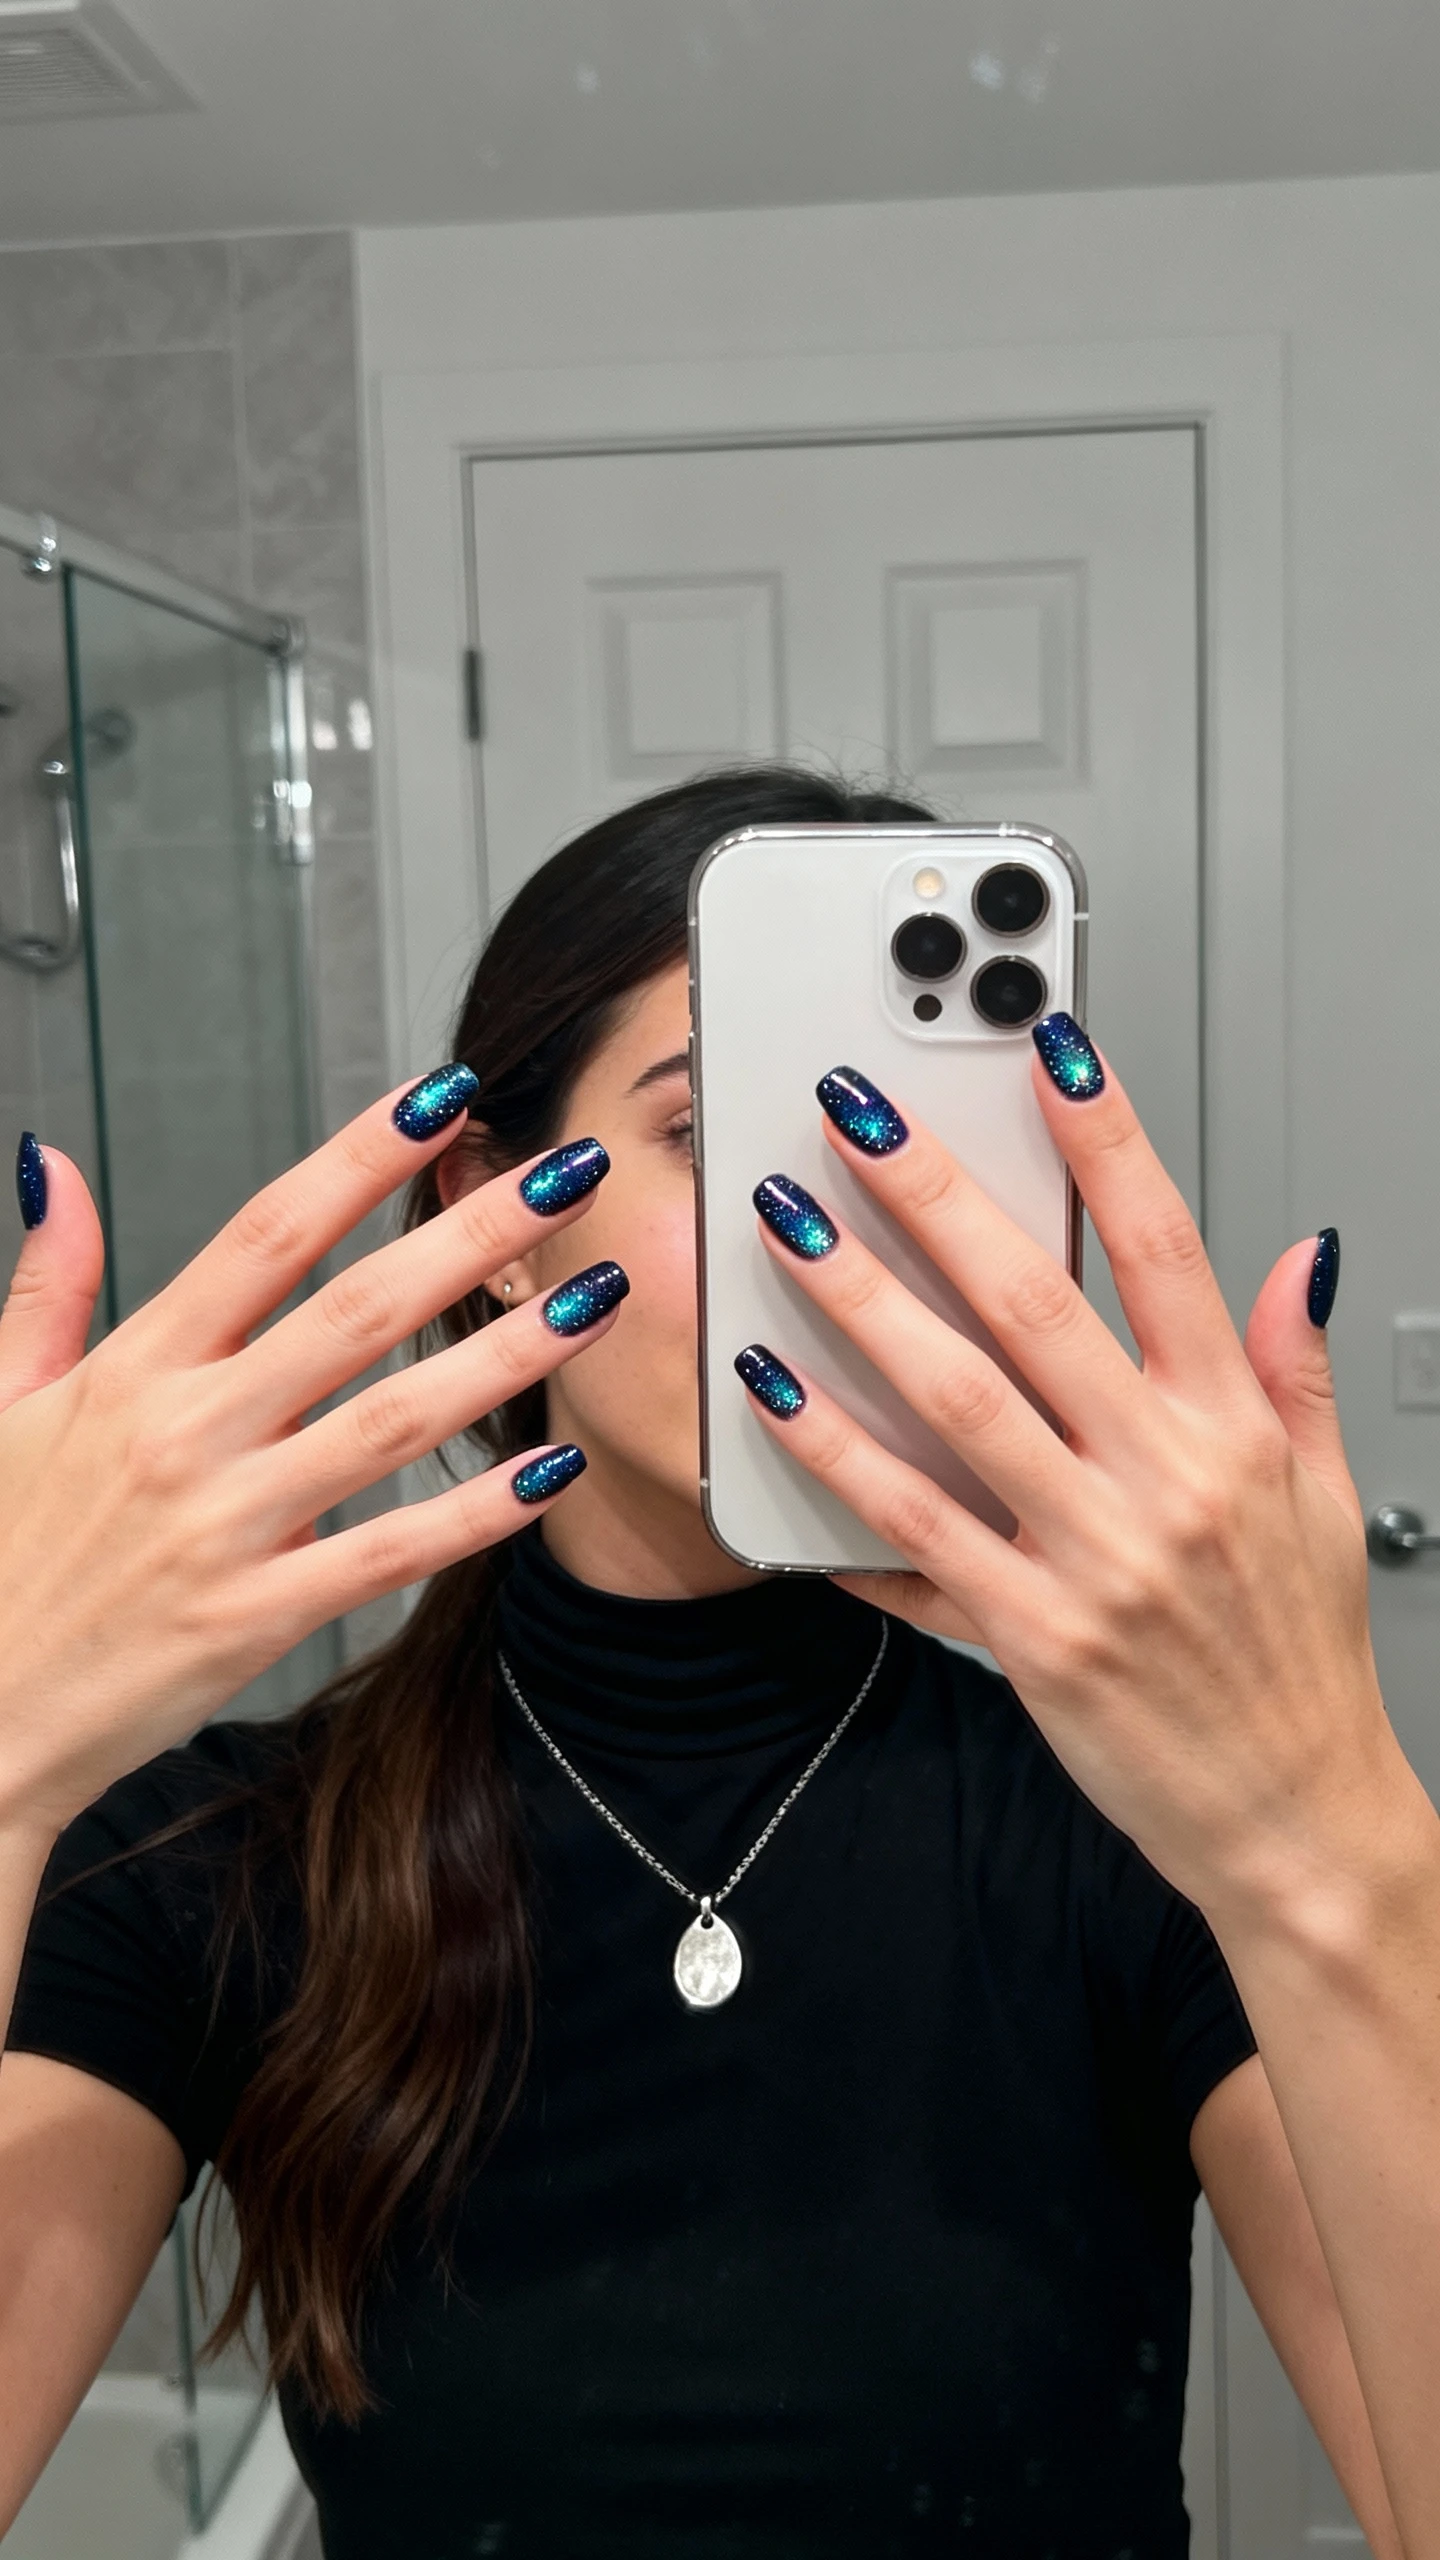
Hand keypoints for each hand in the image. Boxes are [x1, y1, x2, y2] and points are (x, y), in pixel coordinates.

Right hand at [0, 1083, 621, 1841]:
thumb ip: (45, 1282)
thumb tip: (54, 1165)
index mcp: (132, 1370)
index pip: (267, 1234)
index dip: (362, 1158)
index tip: (442, 1098)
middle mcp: (188, 1434)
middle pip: (356, 1310)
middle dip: (472, 1233)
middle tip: (568, 1172)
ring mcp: (228, 1527)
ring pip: (393, 1422)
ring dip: (503, 1354)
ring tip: (593, 1298)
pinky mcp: (255, 1618)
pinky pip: (387, 1555)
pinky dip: (474, 1514)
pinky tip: (550, 1469)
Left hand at [739, 1036, 1403, 1929]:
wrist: (1292, 1817)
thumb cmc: (1298, 1658)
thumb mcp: (1325, 1497)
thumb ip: (1293, 1367)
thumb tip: (1297, 1256)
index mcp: (1230, 1426)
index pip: (1163, 1247)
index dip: (1105, 1138)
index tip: (1047, 1048)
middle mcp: (1159, 1476)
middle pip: (1032, 1302)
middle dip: (934, 1194)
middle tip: (853, 1116)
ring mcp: (1090, 1555)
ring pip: (954, 1401)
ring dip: (859, 1304)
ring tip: (784, 1228)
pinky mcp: (1028, 1634)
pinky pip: (913, 1532)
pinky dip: (840, 1464)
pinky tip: (774, 1399)